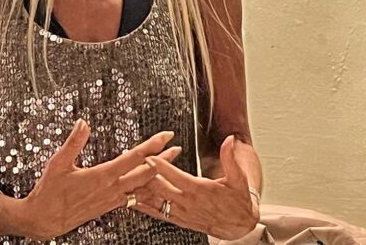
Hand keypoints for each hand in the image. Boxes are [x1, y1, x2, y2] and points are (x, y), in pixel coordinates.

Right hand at [18, 119, 180, 240]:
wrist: (43, 220)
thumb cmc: (49, 192)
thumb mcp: (58, 163)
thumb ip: (74, 142)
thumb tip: (83, 122)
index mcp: (102, 176)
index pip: (134, 158)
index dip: (153, 145)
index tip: (167, 135)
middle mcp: (112, 189)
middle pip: (146, 173)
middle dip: (164, 160)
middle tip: (177, 148)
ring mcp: (113, 199)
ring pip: (143, 187)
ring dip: (158, 176)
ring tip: (172, 166)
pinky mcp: (110, 206)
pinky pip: (134, 198)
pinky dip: (145, 190)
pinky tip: (151, 186)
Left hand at [133, 135, 258, 238]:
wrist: (239, 225)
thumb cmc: (238, 201)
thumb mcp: (239, 178)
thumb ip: (230, 158)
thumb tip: (229, 140)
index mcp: (200, 190)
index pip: (176, 176)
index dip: (161, 166)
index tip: (150, 157)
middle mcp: (188, 202)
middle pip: (161, 189)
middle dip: (145, 176)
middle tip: (131, 166)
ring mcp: (182, 212)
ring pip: (157, 202)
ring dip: (142, 193)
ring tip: (127, 184)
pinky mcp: (180, 220)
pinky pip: (159, 214)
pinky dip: (146, 208)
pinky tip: (135, 203)